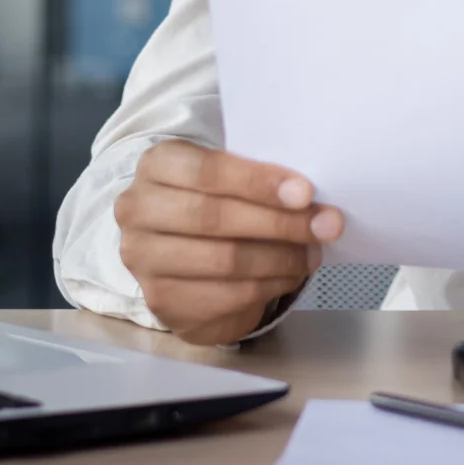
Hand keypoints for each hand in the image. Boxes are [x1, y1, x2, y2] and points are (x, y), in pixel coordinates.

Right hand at [114, 142, 344, 345]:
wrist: (182, 257)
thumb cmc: (215, 204)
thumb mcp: (228, 178)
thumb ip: (258, 179)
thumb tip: (310, 198)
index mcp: (156, 165)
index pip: (206, 170)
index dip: (257, 182)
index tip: (305, 192)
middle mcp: (138, 209)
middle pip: (214, 217)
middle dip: (278, 223)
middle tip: (325, 225)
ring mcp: (144, 259)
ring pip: (224, 260)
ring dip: (280, 258)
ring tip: (313, 252)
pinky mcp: (161, 300)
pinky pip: (226, 295)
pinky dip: (269, 286)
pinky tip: (290, 275)